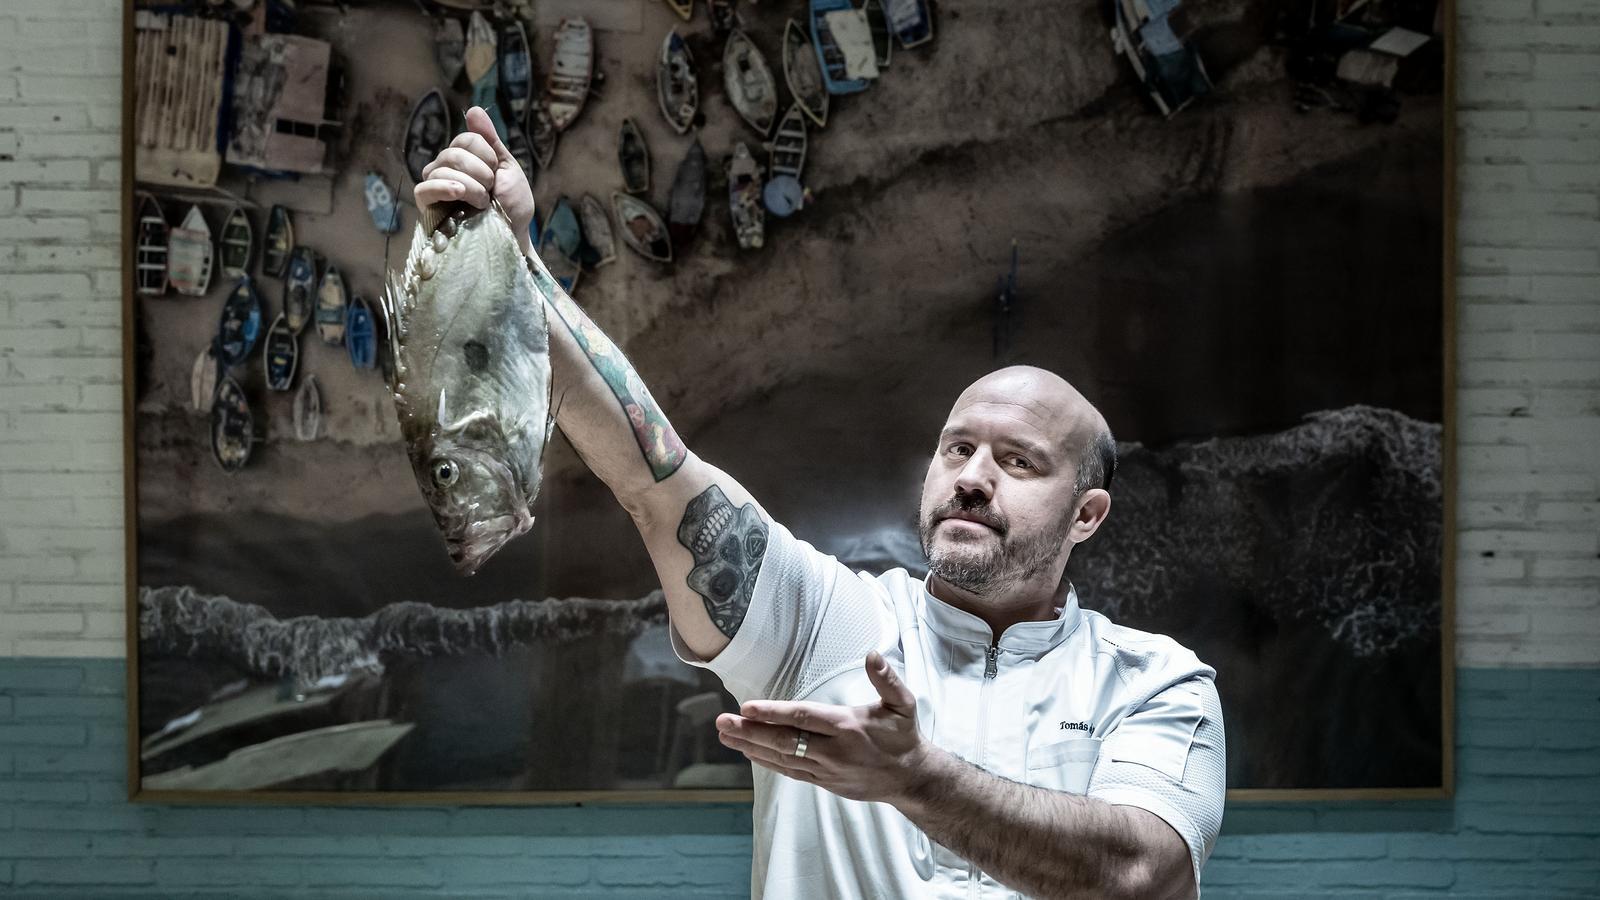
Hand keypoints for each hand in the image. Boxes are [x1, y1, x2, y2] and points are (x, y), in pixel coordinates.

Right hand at [414, 106, 534, 253]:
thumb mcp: (506, 168)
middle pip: (453, 152)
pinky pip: (424, 189)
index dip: (486, 154)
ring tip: (483, 202)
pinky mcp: (428, 208)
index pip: (466, 139)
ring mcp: (436, 188)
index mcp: (465, 158)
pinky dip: (442, 187)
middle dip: (480, 171)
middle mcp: (446, 169)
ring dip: (470, 185)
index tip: (497, 174)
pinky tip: (458, 193)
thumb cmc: (511, 206)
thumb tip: (472, 109)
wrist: (514, 237)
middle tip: (491, 191)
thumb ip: (490, 140)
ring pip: (441, 169)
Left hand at [716, 651, 927, 802]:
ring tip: (726, 735)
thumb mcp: (903, 704)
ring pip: (782, 759)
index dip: (773, 713)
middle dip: (751, 731)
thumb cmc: (903, 736)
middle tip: (722, 722)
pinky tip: (749, 752)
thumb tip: (873, 654)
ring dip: (751, 747)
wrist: (910, 778)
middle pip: (785, 741)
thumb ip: (886, 679)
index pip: (803, 718)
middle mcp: (834, 751)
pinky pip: (790, 772)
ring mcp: (827, 770)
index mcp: (848, 727)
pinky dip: (767, 762)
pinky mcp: (824, 782)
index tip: (747, 707)